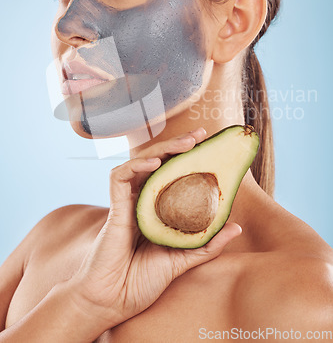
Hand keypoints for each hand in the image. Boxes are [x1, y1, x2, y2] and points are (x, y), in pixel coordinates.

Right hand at [70, 128, 241, 331]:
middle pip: (159, 163)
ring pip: (141, 163)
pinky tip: (154, 162)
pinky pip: (120, 177)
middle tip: (201, 135)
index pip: (172, 175)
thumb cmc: (141, 282)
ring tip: (186, 143)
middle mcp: (143, 201)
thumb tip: (237, 227)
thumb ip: (206, 244)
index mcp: (157, 210)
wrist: (112, 302)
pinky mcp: (114, 208)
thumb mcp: (181, 260)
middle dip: (178, 145)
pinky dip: (136, 165)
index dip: (188, 159)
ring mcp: (128, 203)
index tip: (208, 147)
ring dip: (162, 149)